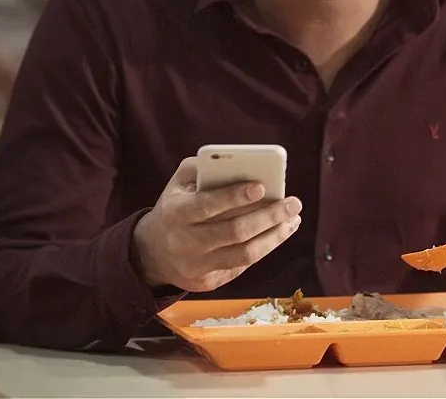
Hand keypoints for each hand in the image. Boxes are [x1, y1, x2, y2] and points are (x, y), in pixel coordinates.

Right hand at [132, 157, 302, 291]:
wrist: (152, 253)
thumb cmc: (176, 208)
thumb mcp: (178, 184)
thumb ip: (203, 169)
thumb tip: (240, 163)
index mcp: (176, 213)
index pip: (207, 206)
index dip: (234, 197)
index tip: (262, 186)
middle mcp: (185, 242)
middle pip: (234, 232)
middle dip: (268, 216)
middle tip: (293, 203)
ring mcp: (197, 266)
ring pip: (245, 254)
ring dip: (274, 236)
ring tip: (292, 219)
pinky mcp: (208, 282)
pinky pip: (243, 265)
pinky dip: (265, 248)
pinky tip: (279, 232)